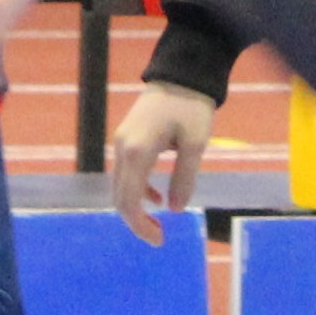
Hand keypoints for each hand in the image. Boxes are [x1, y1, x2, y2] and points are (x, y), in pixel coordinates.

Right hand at [110, 87, 217, 244]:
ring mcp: (122, 143)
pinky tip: (157, 198)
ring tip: (159, 223)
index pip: (129, 201)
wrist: (181, 73)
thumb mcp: (196, 143)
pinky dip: (138, 190)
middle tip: (160, 238)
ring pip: (120, 187)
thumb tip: (176, 210)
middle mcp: (122, 149)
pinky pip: (125, 173)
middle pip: (119, 197)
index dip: (141, 226)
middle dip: (137, 221)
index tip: (159, 240)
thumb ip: (184, 177)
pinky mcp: (127, 138)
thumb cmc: (191, 106)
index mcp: (137, 152)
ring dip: (136, 207)